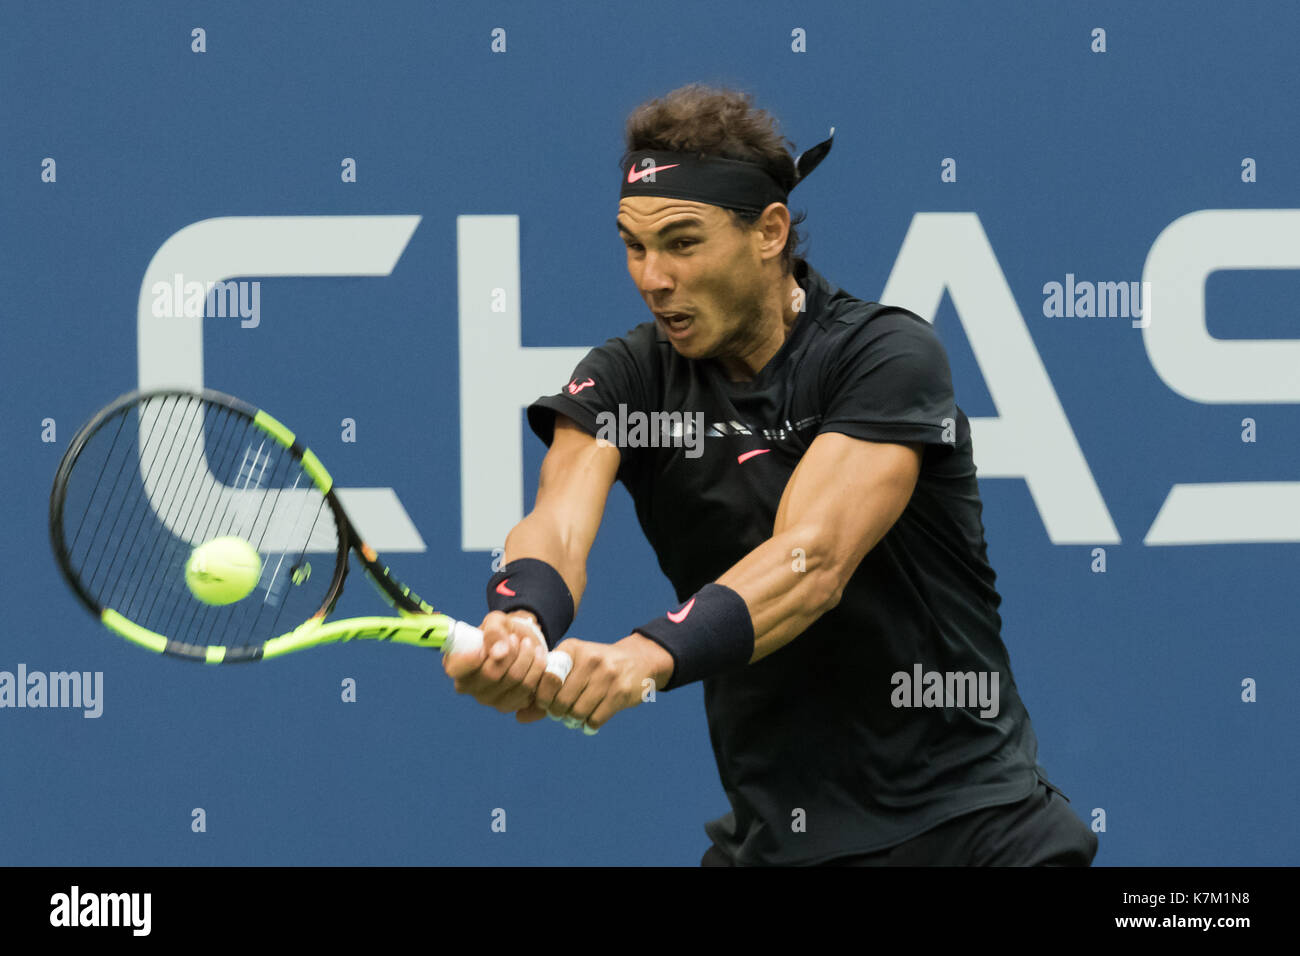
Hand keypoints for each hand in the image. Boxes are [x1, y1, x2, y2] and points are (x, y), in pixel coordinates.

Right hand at [442, 610, 550, 713]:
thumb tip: (499, 652)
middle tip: (516, 638)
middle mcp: (467, 686)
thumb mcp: (496, 622)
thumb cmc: (502, 632)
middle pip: (491, 674)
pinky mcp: (508, 705)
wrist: (521, 642)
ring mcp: (487, 699)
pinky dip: (536, 669)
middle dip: (510, 652)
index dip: (472, 658)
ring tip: (528, 644)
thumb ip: (494, 632)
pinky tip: (537, 657)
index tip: (487, 645)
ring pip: (513, 681)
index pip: (456, 669)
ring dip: (527, 658)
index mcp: (455, 664)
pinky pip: (528, 690)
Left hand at [525, 634, 672, 731]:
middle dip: (558, 713)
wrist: (638, 660)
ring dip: (573, 720)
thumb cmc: (594, 668)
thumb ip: (544, 692)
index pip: (545, 681)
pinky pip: (594, 720)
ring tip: (576, 716)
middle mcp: (589, 659)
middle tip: (562, 712)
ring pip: (577, 712)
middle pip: (560, 701)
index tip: (547, 703)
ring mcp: (607, 675)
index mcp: (572, 649)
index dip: (541, 699)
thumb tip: (519, 717)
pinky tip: (590, 720)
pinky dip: (588, 725)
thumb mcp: (571, 670)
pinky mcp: (621, 692)